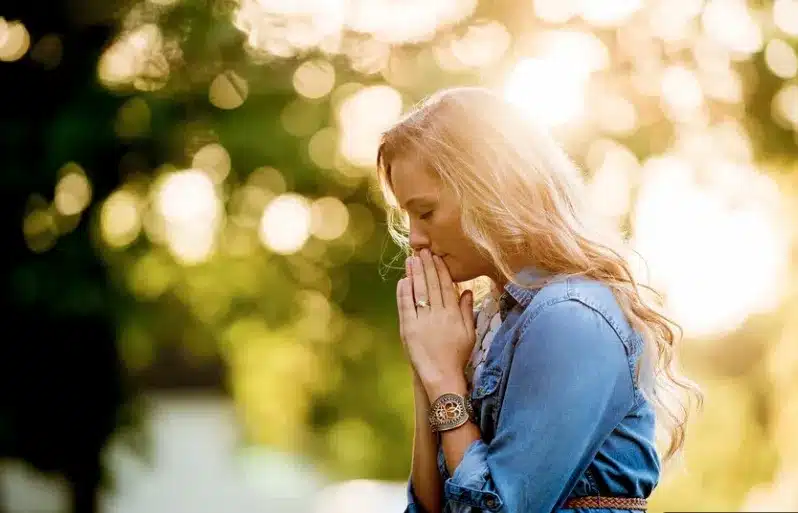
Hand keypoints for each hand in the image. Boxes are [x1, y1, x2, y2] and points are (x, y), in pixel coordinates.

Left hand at [396, 249, 475, 397]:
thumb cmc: (457, 356)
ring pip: (418, 292)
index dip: (441, 270)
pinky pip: (405, 306)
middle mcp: (439, 314)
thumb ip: (468, 311)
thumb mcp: (469, 333)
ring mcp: (423, 321)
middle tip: (422, 251)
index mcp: (454, 314)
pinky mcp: (409, 329)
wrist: (442, 377)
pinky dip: (404, 292)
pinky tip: (403, 280)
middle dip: (426, 266)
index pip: (446, 286)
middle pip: (431, 285)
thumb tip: (467, 291)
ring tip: (411, 260)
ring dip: (414, 274)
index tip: (436, 257)